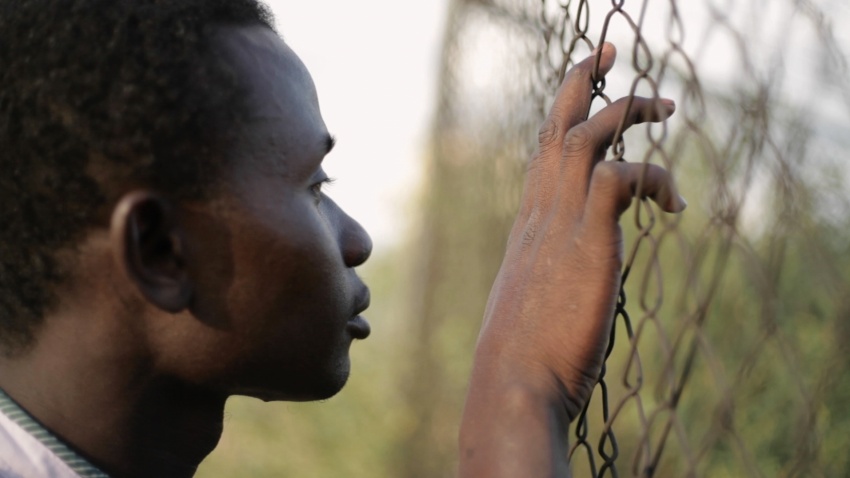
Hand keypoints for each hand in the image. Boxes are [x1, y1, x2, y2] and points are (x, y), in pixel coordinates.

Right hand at [459, 43, 684, 476]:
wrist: (513, 379)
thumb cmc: (524, 352)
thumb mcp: (534, 301)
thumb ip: (551, 275)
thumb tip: (569, 280)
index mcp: (528, 224)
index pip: (543, 151)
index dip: (564, 112)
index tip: (586, 85)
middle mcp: (539, 212)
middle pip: (557, 126)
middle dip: (583, 80)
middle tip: (609, 48)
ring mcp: (558, 223)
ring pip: (587, 137)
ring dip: (627, 111)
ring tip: (666, 107)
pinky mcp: (586, 239)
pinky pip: (620, 177)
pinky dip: (652, 175)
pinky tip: (673, 205)